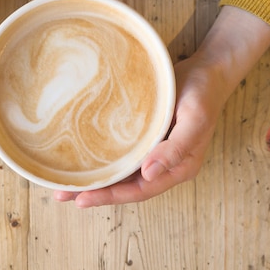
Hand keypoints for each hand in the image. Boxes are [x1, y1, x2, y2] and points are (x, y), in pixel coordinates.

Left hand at [54, 6, 269, 206]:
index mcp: (178, 168)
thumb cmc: (204, 94)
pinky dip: (104, 160)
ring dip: (96, 179)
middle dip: (96, 192)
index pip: (140, 191)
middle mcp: (164, 165)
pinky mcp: (148, 138)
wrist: (208, 70)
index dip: (111, 197)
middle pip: (126, 186)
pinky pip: (123, 155)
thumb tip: (148, 174)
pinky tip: (85, 159)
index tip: (82, 199)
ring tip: (64, 184)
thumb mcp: (195, 119)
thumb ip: (175, 149)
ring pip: (122, 173)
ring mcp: (155, 152)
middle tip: (61, 195)